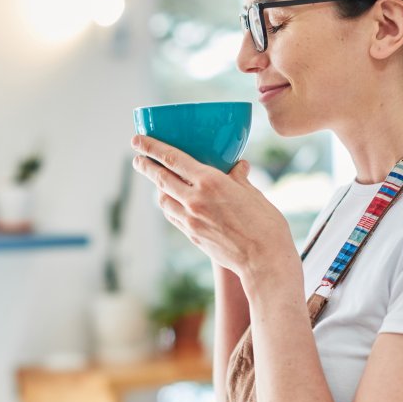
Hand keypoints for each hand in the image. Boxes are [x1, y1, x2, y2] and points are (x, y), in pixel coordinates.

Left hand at [130, 135, 297, 281]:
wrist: (264, 260)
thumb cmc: (266, 224)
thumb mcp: (253, 193)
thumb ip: (239, 178)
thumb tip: (238, 166)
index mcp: (210, 182)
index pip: (173, 159)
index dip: (152, 148)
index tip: (138, 140)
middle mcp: (195, 200)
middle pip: (161, 179)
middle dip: (146, 166)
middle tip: (136, 158)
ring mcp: (191, 220)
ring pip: (163, 200)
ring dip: (157, 188)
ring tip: (156, 180)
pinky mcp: (193, 236)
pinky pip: (173, 216)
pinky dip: (169, 206)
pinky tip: (172, 202)